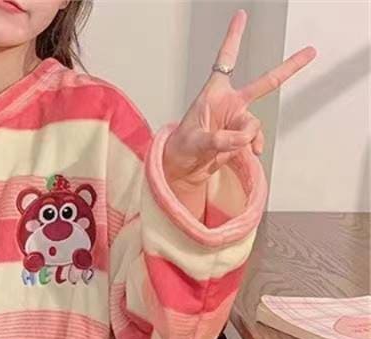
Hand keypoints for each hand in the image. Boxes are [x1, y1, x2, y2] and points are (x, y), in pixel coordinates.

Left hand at [162, 9, 316, 195]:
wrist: (183, 168)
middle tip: (310, 52)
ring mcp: (237, 121)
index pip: (226, 61)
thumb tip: (241, 138)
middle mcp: (230, 104)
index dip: (234, 38)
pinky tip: (253, 154)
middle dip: (289, 68)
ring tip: (235, 149)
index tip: (241, 16)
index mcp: (215, 94)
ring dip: (248, 138)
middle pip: (265, 83)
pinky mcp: (241, 137)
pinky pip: (253, 141)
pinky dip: (253, 148)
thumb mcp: (195, 142)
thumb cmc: (182, 148)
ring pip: (254, 125)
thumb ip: (218, 140)